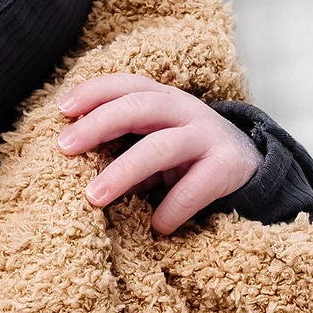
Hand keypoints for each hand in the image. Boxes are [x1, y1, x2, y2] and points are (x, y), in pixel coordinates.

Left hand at [55, 72, 257, 234]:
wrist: (250, 166)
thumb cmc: (188, 156)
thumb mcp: (156, 145)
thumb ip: (124, 149)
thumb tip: (77, 169)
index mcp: (164, 100)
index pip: (126, 85)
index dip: (94, 92)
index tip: (62, 108)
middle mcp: (185, 110)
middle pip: (138, 107)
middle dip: (98, 125)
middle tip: (65, 148)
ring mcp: (207, 137)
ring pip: (160, 147)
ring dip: (123, 171)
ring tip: (93, 196)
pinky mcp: (226, 167)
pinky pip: (193, 187)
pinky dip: (171, 209)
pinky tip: (155, 226)